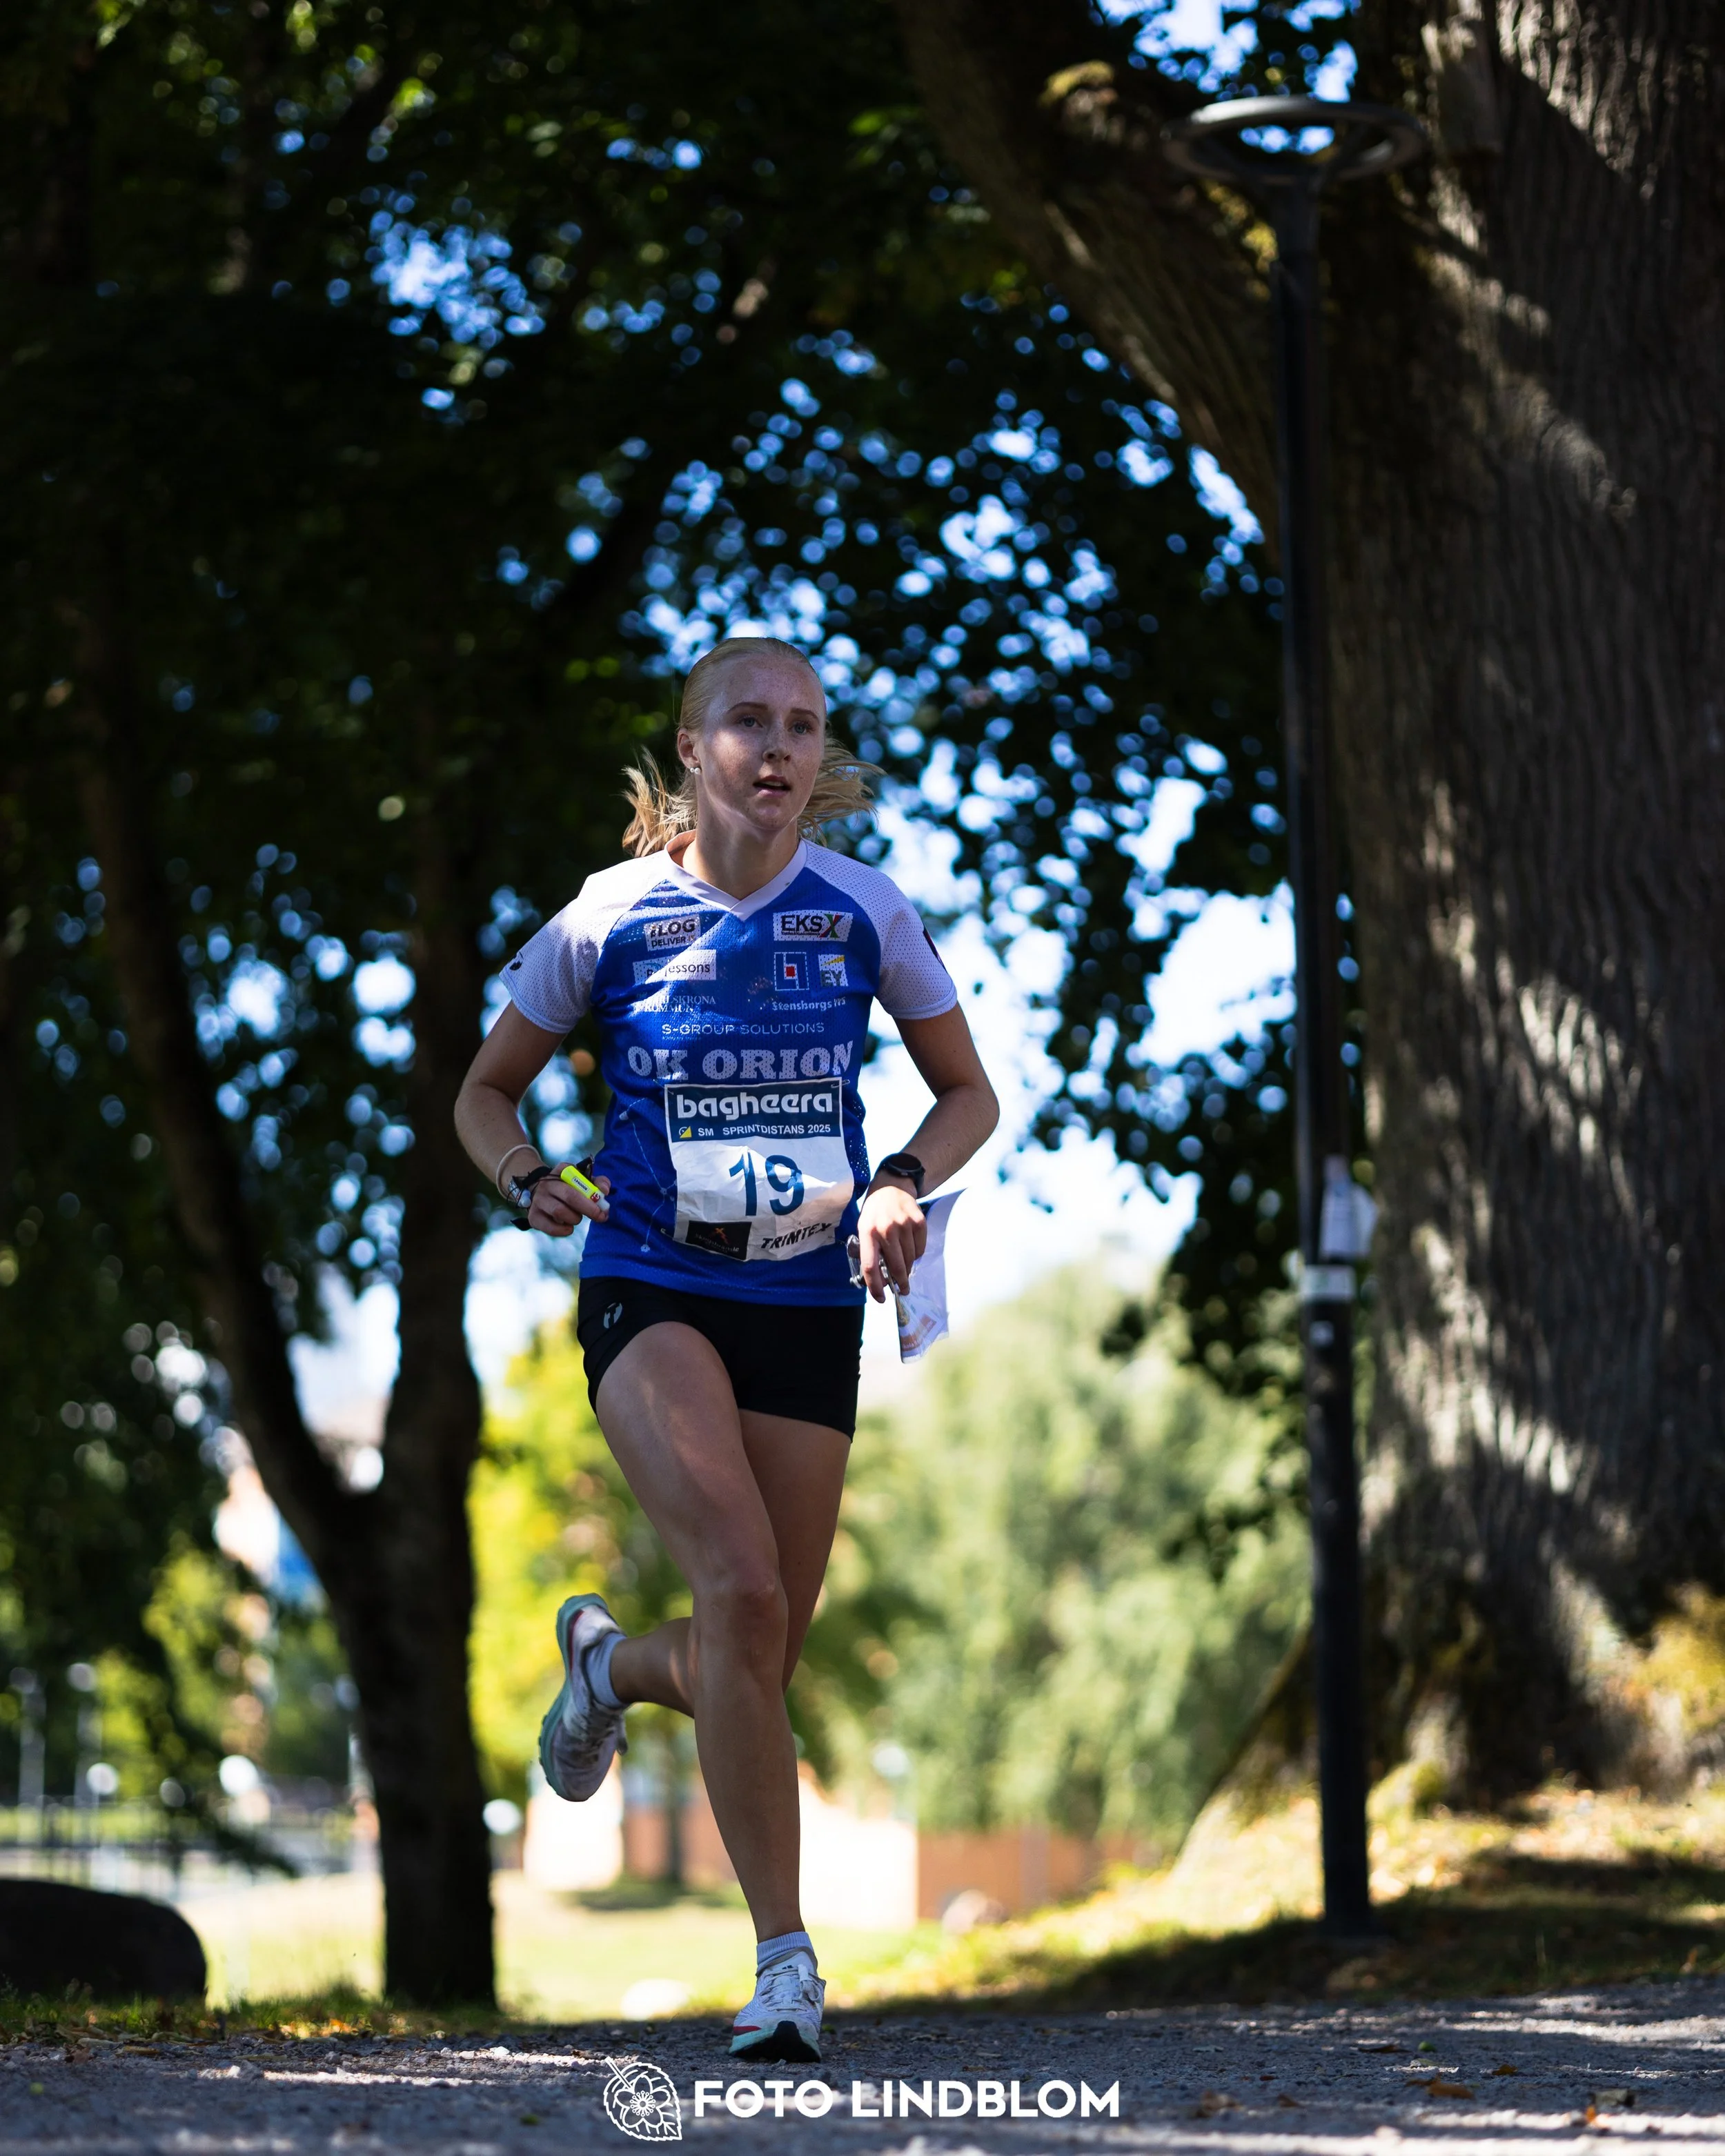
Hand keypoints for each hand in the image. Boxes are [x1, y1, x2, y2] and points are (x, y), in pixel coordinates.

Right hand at [527, 1165, 611, 1236]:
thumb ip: (597, 1183)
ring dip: (574, 1219)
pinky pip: (549, 1227)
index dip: (592, 1187)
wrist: (541, 1195)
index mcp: (561, 1172)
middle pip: (569, 1195)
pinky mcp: (533, 1216)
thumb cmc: (569, 1189)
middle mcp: (547, 1184)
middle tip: (600, 1217)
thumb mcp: (583, 1181)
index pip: (576, 1174)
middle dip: (588, 1208)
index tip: (604, 1197)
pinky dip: (563, 1230)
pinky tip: (568, 1228)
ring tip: (577, 1219)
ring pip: (559, 1211)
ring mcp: (538, 1200)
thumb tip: (605, 1191)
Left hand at [856, 1177, 925, 1301]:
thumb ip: (870, 1252)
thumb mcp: (864, 1229)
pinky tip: (910, 1249)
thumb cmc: (874, 1214)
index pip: (870, 1266)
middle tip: (903, 1290)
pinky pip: (920, 1249)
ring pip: (909, 1259)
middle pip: (895, 1266)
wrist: (891, 1188)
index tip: (881, 1299)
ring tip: (905, 1266)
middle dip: (900, 1283)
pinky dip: (916, 1254)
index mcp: (867, 1233)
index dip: (875, 1286)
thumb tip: (882, 1279)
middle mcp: (886, 1229)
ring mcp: (904, 1224)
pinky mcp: (919, 1221)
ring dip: (908, 1267)